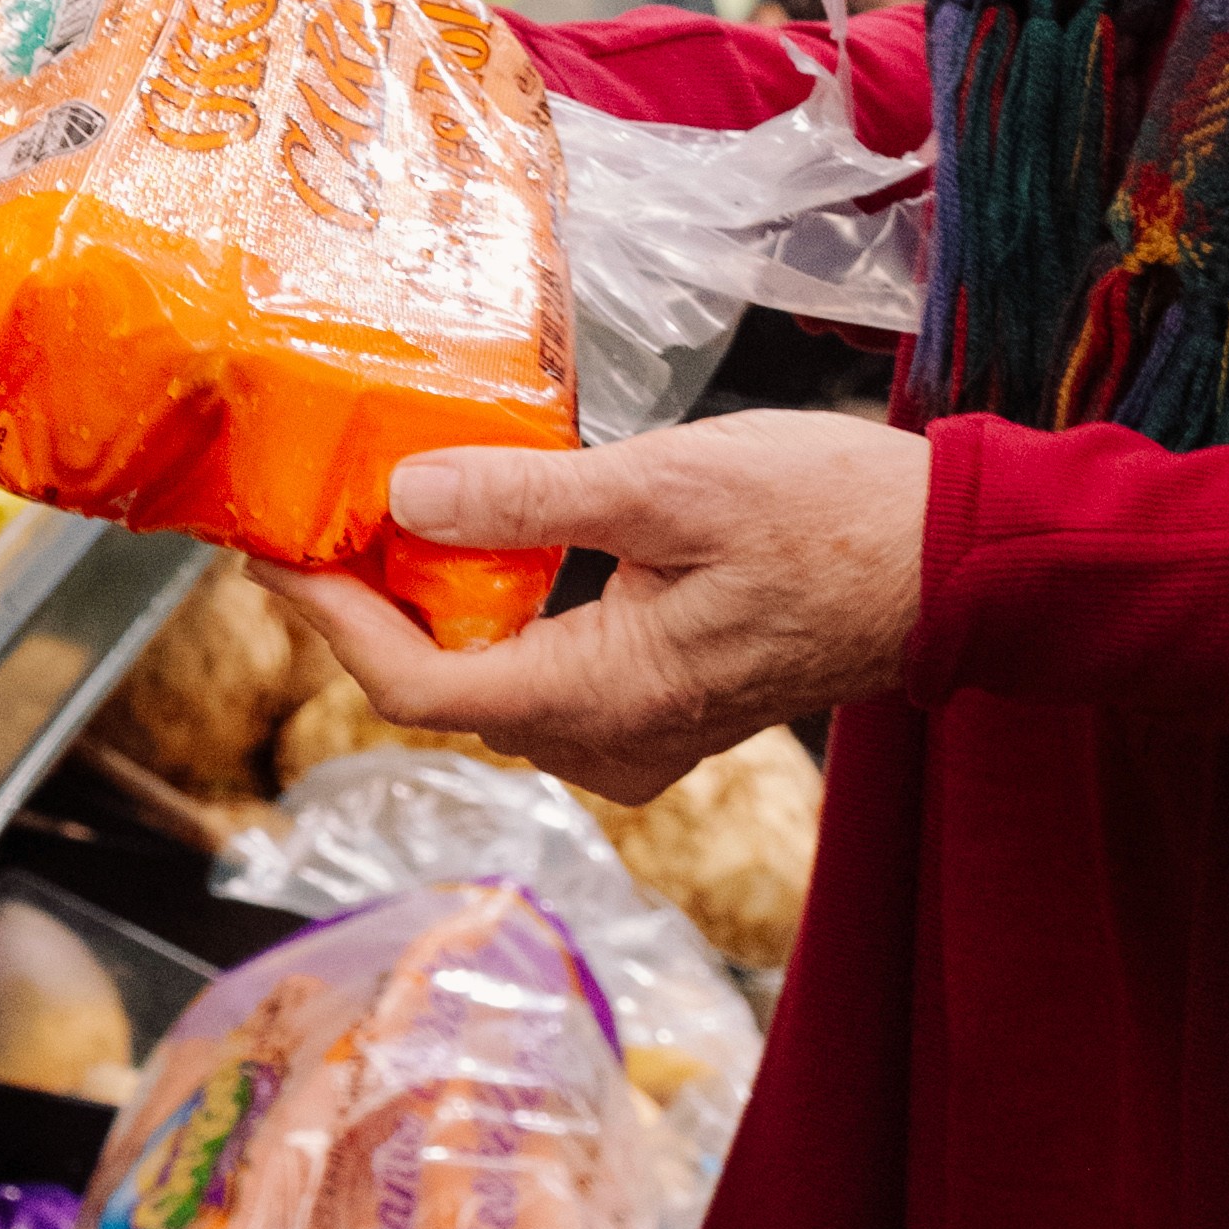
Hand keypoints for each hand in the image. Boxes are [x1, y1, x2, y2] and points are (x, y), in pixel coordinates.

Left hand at [280, 417, 931, 806]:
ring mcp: (639, 737)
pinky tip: (484, 546)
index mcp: (605, 698)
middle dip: (371, 608)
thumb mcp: (673, 484)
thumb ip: (533, 502)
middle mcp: (611, 743)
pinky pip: (547, 676)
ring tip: (381, 517)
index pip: (418, 687)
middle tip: (317, 513)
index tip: (275, 551)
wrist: (953, 565)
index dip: (332, 622)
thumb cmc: (835, 518)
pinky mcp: (663, 709)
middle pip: (445, 693)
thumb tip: (405, 499)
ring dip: (433, 611)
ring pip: (493, 687)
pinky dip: (499, 618)